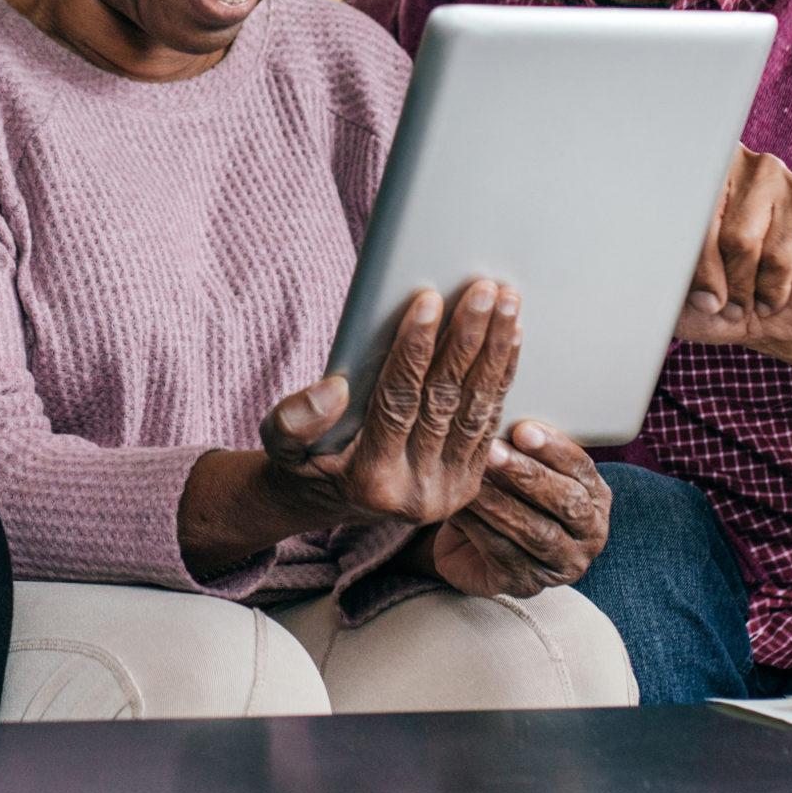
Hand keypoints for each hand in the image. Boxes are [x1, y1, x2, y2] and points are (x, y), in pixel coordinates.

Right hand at [259, 279, 523, 530]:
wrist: (331, 503)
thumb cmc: (304, 459)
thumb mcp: (280, 442)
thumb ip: (296, 418)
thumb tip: (336, 389)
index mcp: (370, 480)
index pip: (397, 402)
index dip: (413, 349)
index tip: (428, 299)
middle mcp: (416, 492)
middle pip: (446, 402)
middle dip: (467, 340)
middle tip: (483, 289)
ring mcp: (449, 490)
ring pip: (477, 409)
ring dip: (495, 351)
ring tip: (506, 302)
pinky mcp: (470, 483)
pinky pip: (489, 421)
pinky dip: (502, 375)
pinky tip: (511, 336)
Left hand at [425, 420, 610, 598]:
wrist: (475, 545)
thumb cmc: (505, 493)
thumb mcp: (521, 467)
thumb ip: (520, 445)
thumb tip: (498, 411)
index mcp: (595, 497)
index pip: (582, 470)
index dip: (555, 449)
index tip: (523, 429)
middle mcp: (588, 534)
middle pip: (567, 503)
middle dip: (528, 474)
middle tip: (493, 451)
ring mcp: (560, 565)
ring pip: (536, 531)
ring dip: (501, 500)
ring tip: (474, 476)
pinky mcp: (526, 584)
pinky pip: (504, 554)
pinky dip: (480, 526)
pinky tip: (460, 505)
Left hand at [673, 145, 791, 359]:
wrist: (784, 313)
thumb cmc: (721, 294)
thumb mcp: (677, 292)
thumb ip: (653, 275)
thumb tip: (631, 274)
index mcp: (690, 174)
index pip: (666, 204)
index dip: (668, 251)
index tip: (667, 281)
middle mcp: (732, 162)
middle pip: (703, 223)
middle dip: (706, 276)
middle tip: (713, 303)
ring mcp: (775, 176)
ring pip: (741, 241)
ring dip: (739, 287)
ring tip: (741, 301)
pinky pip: (780, 255)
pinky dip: (771, 290)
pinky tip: (770, 295)